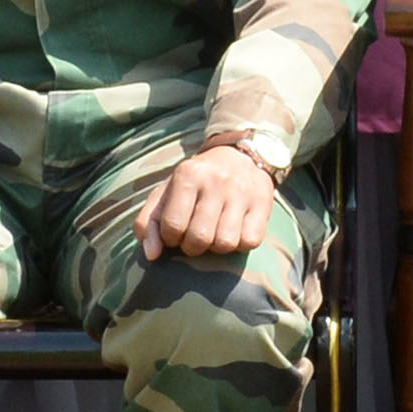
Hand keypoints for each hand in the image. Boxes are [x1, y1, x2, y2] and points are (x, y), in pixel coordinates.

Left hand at [138, 140, 276, 261]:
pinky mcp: (263, 203)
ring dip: (217, 247)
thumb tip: (151, 255)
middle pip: (199, 238)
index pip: (173, 226)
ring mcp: (242, 192)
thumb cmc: (195, 182)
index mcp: (187, 175)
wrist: (239, 156)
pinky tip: (234, 230)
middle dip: (193, 247)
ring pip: (226, 243)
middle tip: (195, 237)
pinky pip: (250, 242)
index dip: (171, 239)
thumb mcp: (166, 193)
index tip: (175, 233)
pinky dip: (240, 244)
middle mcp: (216, 181)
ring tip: (214, 233)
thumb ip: (149, 223)